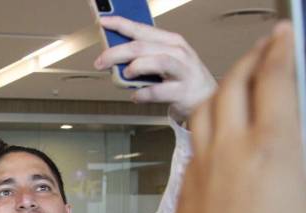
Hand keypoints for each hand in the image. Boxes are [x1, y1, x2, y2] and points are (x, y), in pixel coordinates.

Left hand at [94, 16, 216, 123]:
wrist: (206, 97)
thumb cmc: (180, 78)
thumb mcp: (163, 60)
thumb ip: (142, 56)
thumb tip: (112, 56)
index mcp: (170, 41)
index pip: (141, 29)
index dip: (120, 24)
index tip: (102, 22)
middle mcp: (178, 52)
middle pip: (143, 46)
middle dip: (117, 52)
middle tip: (100, 62)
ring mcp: (182, 71)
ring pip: (157, 62)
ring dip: (136, 67)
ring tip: (125, 75)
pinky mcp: (183, 92)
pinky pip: (159, 91)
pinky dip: (143, 94)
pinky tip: (136, 96)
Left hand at [166, 23, 305, 212]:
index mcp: (272, 150)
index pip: (275, 79)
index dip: (281, 48)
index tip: (285, 32)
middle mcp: (230, 150)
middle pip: (233, 83)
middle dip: (251, 58)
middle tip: (266, 50)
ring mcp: (201, 169)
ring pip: (205, 108)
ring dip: (223, 85)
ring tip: (241, 82)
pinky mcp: (184, 191)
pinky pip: (192, 141)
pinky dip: (206, 121)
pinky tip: (219, 133)